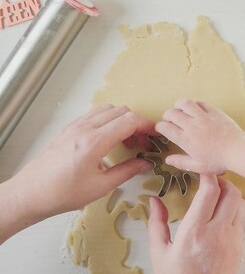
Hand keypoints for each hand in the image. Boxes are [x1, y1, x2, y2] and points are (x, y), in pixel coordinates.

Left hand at [10, 105, 154, 218]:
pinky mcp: (67, 130)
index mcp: (94, 142)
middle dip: (136, 123)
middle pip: (120, 111)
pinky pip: (93, 115)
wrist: (30, 194)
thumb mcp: (100, 186)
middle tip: (142, 142)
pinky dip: (107, 121)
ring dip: (121, 120)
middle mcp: (84, 129)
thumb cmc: (62, 194)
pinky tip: (107, 140)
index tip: (155, 134)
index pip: (129, 121)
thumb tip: (146, 163)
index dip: (146, 126)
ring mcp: (74, 127)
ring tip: (125, 141)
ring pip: (107, 110)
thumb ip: (127, 171)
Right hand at [148, 174, 244, 273]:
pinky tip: (222, 213)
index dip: (208, 175)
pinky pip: (241, 220)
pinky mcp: (239, 246)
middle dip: (223, 180)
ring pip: (240, 204)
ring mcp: (232, 239)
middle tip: (212, 179)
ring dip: (230, 195)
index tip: (201, 170)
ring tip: (217, 194)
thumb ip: (157, 224)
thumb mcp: (160, 254)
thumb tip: (154, 201)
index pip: (210, 191)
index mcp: (194, 231)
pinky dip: (234, 210)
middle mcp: (217, 233)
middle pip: (232, 193)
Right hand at [155, 99, 244, 173]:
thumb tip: (168, 160)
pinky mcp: (214, 111)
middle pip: (171, 113)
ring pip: (184, 103)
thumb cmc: (218, 161)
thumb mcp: (197, 166)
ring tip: (181, 111)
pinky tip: (197, 110)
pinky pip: (200, 103)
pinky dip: (195, 104)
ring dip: (179, 105)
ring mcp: (203, 116)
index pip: (165, 127)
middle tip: (170, 120)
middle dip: (167, 115)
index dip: (160, 127)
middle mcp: (191, 125)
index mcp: (185, 139)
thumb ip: (181, 162)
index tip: (162, 129)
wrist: (237, 150)